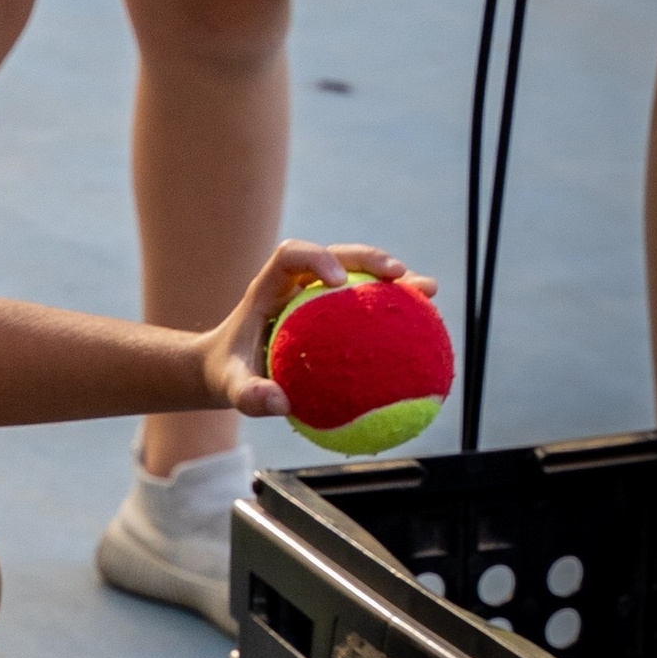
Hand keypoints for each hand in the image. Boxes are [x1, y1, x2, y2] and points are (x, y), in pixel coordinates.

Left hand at [198, 241, 434, 417]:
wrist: (229, 370)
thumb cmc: (229, 374)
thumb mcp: (230, 386)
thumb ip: (247, 395)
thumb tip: (279, 403)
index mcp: (268, 287)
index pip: (290, 255)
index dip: (317, 258)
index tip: (339, 281)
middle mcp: (297, 283)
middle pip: (338, 254)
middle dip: (370, 257)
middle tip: (399, 274)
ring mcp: (319, 295)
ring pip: (361, 274)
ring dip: (395, 280)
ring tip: (428, 291)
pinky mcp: (335, 313)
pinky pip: (369, 308)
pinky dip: (396, 315)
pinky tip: (427, 334)